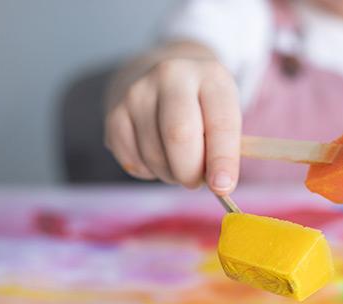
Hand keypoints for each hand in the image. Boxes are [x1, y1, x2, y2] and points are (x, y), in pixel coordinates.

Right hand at [104, 54, 240, 192]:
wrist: (165, 79)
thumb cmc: (204, 106)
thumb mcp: (226, 114)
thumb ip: (227, 147)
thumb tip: (220, 185)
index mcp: (211, 76)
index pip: (220, 123)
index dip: (222, 160)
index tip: (223, 187)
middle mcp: (172, 76)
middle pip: (179, 136)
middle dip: (191, 171)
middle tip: (197, 181)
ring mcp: (138, 92)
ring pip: (154, 155)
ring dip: (171, 175)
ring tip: (179, 164)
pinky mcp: (114, 113)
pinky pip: (132, 161)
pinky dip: (149, 172)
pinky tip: (158, 157)